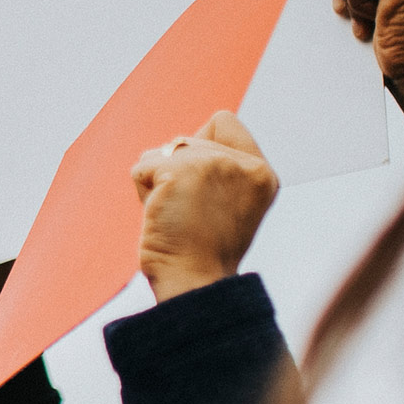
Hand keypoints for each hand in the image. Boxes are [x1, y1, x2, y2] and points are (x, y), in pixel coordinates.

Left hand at [129, 111, 278, 301]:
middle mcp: (245, 163)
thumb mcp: (227, 205)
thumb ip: (217, 170)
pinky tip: (161, 217)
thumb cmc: (201, 252)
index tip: (202, 189)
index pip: (223, 121)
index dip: (199, 147)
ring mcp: (215, 163)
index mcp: (262, 173)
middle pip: (186, 138)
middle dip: (175, 172)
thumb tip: (177, 143)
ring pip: (162, 151)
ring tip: (176, 216)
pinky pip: (142, 168)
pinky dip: (141, 192)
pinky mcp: (182, 169)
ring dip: (158, 183)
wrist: (194, 282)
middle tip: (188, 213)